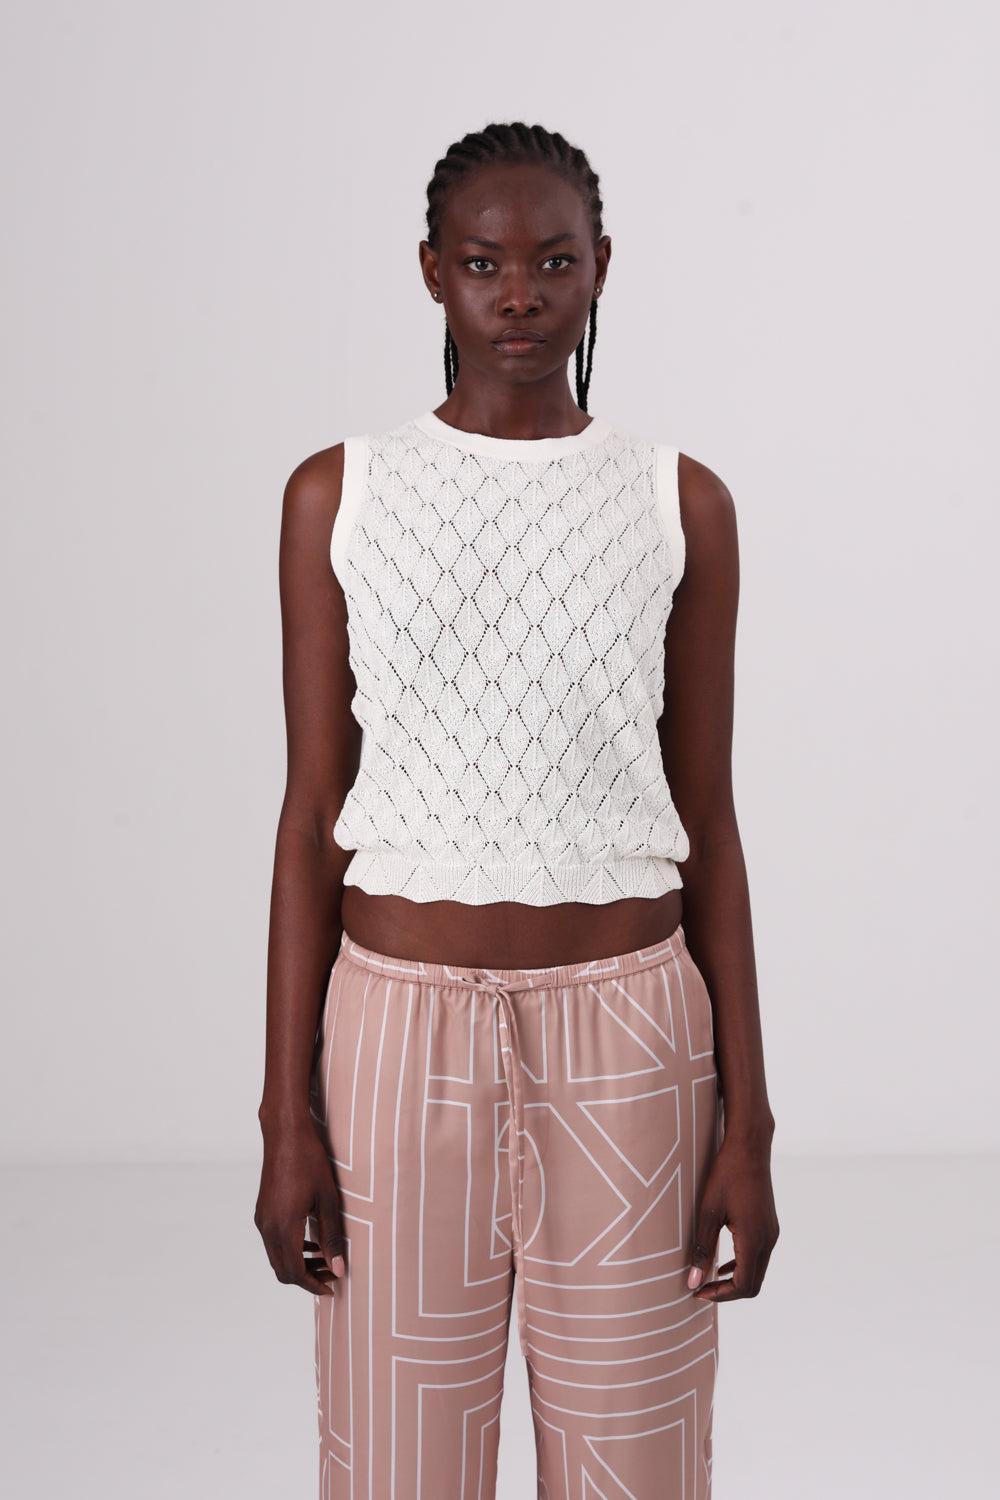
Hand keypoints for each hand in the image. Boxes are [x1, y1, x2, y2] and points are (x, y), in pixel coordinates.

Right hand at [254, 1117, 347, 1295]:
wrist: (285, 1134)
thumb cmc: (310, 1162)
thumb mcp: (327, 1200)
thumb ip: (333, 1237)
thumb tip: (340, 1270)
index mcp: (283, 1228)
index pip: (296, 1273)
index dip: (314, 1285)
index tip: (333, 1288)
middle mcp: (267, 1228)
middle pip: (283, 1271)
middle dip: (307, 1278)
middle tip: (332, 1274)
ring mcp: (262, 1220)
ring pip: (277, 1257)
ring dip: (299, 1264)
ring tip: (325, 1258)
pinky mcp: (262, 1211)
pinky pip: (273, 1242)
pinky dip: (291, 1249)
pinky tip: (310, 1240)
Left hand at [686, 1133, 778, 1301]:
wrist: (749, 1146)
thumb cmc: (726, 1175)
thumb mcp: (708, 1212)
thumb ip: (702, 1248)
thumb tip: (692, 1282)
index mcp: (754, 1239)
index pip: (743, 1286)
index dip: (720, 1295)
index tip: (697, 1292)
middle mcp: (768, 1240)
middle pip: (753, 1284)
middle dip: (727, 1292)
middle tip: (701, 1289)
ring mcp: (772, 1232)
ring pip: (757, 1271)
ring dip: (735, 1280)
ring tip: (708, 1279)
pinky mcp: (769, 1225)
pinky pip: (759, 1256)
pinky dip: (741, 1265)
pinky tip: (722, 1262)